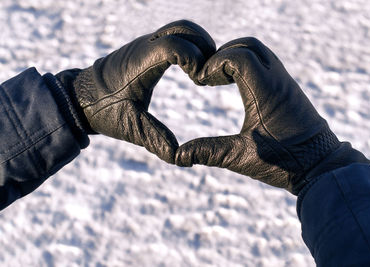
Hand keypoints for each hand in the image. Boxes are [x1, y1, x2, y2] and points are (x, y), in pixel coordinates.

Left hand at [55, 20, 215, 163]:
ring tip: (204, 70)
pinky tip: (192, 68)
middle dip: (203, 44)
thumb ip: (155, 139)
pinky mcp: (145, 48)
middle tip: (211, 70)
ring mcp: (144, 45)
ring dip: (197, 43)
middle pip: (183, 29)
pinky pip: (172, 36)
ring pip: (179, 29)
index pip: (175, 45)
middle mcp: (144, 48)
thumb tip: (179, 158)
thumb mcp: (130, 128)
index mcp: (141, 64)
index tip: (199, 81)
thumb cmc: (103, 112)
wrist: (79, 98)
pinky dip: (188, 45)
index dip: (195, 58)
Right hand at [176, 37, 369, 194]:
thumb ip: (209, 152)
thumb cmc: (285, 162)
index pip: (238, 56)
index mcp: (266, 92)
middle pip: (248, 45)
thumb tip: (178, 156)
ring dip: (236, 58)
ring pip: (259, 51)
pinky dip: (248, 66)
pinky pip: (267, 63)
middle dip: (223, 54)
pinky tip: (238, 87)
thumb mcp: (241, 157)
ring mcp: (285, 82)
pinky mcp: (288, 88)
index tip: (202, 83)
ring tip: (220, 80)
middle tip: (209, 77)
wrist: (322, 166)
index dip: (214, 64)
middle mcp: (278, 80)